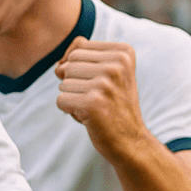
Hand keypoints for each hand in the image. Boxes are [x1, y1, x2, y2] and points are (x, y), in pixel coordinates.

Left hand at [55, 38, 150, 155]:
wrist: (131, 141)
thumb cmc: (113, 104)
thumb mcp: (105, 72)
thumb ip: (81, 55)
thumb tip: (59, 64)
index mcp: (123, 52)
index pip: (77, 49)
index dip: (81, 69)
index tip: (104, 83)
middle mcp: (117, 65)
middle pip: (68, 65)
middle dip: (75, 83)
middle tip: (98, 97)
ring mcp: (105, 84)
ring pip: (63, 83)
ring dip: (73, 98)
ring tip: (96, 107)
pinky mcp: (93, 103)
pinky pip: (61, 100)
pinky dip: (70, 110)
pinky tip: (91, 117)